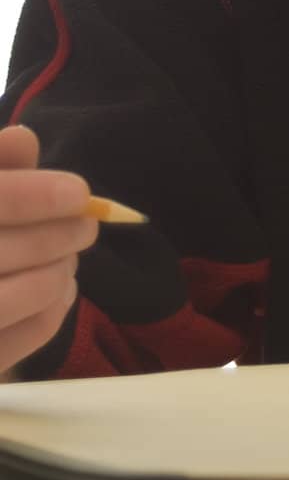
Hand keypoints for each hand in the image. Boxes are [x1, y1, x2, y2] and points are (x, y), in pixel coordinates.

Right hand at [0, 124, 97, 375]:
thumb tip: (23, 140)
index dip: (35, 195)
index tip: (81, 193)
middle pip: (5, 250)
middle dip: (60, 235)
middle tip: (88, 226)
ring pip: (20, 296)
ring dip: (58, 272)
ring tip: (68, 258)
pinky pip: (22, 338)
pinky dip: (53, 310)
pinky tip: (58, 290)